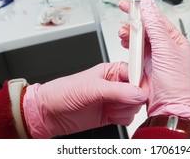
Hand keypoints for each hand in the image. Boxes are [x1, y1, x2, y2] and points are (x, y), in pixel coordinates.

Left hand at [22, 62, 146, 137]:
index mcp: (112, 70)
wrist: (48, 114)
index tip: (138, 93)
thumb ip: (117, 91)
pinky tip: (108, 116)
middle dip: (130, 100)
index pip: (137, 74)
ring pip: (134, 106)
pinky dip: (121, 119)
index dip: (141, 83)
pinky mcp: (111, 114)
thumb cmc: (63, 92)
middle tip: (115, 101)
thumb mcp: (91, 89)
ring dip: (123, 111)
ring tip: (107, 108)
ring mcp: (114, 100)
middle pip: (139, 92)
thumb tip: (139, 93)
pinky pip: (127, 118)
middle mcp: (116, 84)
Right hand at [119, 0, 189, 126]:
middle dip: (134, 24)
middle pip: (147, 29)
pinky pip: (134, 53)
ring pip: (139, 40)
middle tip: (123, 21)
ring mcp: (155, 59)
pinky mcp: (145, 68)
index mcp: (175, 41)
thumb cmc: (177, 84)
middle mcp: (166, 49)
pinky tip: (124, 44)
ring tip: (123, 34)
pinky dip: (128, 48)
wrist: (170, 110)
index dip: (142, 10)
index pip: (157, 19)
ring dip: (130, 35)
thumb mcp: (166, 49)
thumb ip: (155, 26)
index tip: (128, 5)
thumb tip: (148, 5)